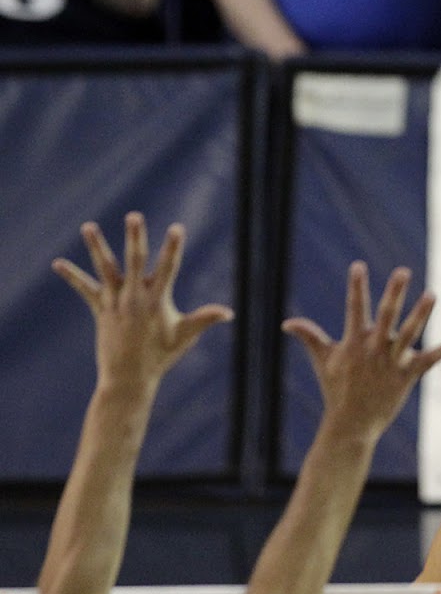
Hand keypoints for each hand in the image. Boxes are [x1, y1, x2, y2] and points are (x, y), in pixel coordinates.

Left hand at [52, 213, 233, 395]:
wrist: (128, 378)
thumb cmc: (161, 357)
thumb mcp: (185, 336)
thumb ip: (205, 319)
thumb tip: (229, 312)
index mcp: (157, 300)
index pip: (168, 267)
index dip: (173, 247)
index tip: (177, 228)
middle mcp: (134, 297)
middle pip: (134, 260)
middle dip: (135, 237)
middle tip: (134, 216)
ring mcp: (115, 302)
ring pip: (105, 268)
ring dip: (97, 246)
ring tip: (88, 226)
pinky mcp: (100, 310)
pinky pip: (85, 289)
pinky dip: (72, 276)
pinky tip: (57, 263)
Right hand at [283, 263, 440, 442]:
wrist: (351, 425)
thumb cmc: (336, 389)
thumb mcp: (323, 361)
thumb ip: (310, 337)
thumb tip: (287, 322)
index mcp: (354, 343)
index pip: (354, 309)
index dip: (356, 287)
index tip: (358, 266)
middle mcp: (374, 350)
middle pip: (386, 316)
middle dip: (394, 293)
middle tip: (403, 271)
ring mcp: (392, 363)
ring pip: (409, 334)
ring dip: (421, 314)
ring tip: (432, 293)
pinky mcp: (408, 376)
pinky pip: (430, 360)